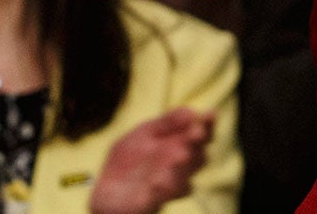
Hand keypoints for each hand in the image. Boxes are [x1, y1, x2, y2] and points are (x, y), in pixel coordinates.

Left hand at [90, 106, 211, 213]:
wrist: (106, 190)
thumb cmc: (129, 161)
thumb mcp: (144, 134)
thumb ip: (166, 123)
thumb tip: (191, 111)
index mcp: (179, 149)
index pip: (201, 137)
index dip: (208, 126)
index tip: (210, 114)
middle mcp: (178, 170)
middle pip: (199, 159)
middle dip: (197, 146)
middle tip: (195, 134)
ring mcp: (166, 188)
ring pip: (183, 182)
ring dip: (181, 169)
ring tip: (178, 156)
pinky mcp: (150, 204)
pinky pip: (159, 199)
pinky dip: (159, 191)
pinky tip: (155, 182)